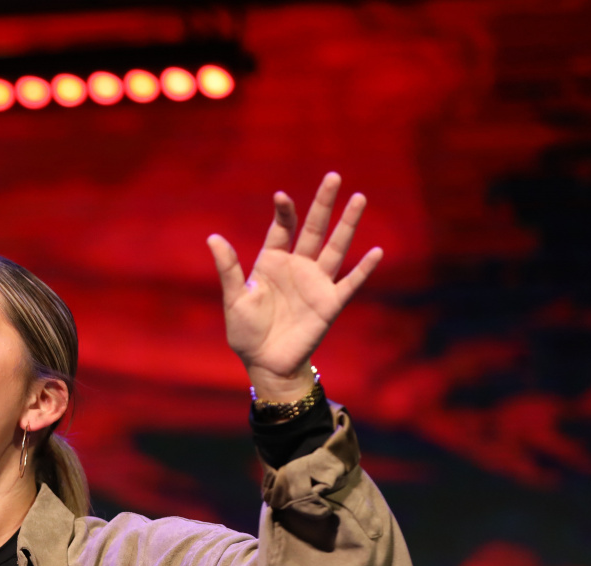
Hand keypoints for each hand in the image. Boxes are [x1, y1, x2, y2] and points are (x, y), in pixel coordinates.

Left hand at [207, 172, 382, 399]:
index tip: (281, 196)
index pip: (281, 228)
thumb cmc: (246, 332)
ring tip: (359, 198)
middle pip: (313, 229)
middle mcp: (297, 267)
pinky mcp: (330, 303)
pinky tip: (376, 252)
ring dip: (348, 225)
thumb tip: (213, 238)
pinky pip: (350, 283)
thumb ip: (229, 269)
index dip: (283, 211)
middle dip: (323, 204)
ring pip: (336, 248)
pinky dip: (363, 269)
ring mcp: (315, 283)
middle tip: (333, 177)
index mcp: (271, 262)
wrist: (265, 363)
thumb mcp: (234, 299)